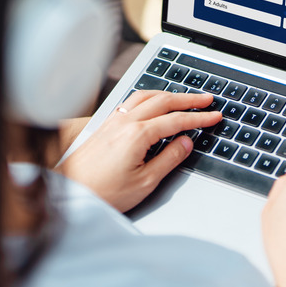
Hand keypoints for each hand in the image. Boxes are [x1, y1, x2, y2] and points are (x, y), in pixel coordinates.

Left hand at [60, 91, 221, 211]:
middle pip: (163, 101)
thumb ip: (169, 159)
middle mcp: (124, 122)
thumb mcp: (145, 182)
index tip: (214, 116)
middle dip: (188, 99)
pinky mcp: (104, 125)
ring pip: (145, 96)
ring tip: (184, 97)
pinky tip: (151, 103)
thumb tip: (185, 143)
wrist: (71, 192)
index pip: (176, 120)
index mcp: (137, 135)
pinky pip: (130, 101)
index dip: (199, 118)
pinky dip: (148, 97)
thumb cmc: (104, 192)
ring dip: (168, 94)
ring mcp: (112, 121)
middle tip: (207, 99)